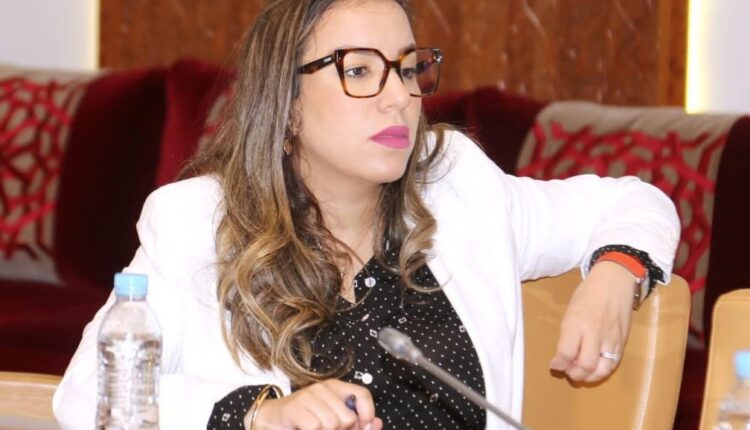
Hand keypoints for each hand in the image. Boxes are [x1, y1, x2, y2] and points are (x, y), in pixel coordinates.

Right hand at [247, 379, 383, 429]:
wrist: (271, 422)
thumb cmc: (304, 422)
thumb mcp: (333, 423)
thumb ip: (357, 425)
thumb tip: (378, 423)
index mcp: (336, 388)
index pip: (362, 395)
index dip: (367, 414)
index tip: (364, 427)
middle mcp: (323, 388)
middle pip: (347, 417)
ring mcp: (308, 396)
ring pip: (332, 424)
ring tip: (313, 429)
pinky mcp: (295, 408)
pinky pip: (315, 426)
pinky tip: (303, 429)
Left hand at [549, 261, 635, 381]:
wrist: (615, 282)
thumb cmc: (587, 293)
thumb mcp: (570, 311)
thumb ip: (567, 334)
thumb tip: (563, 356)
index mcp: (577, 322)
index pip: (566, 352)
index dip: (558, 364)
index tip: (554, 365)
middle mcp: (595, 332)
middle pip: (586, 365)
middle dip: (574, 374)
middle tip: (568, 371)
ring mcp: (611, 338)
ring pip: (602, 369)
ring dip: (589, 377)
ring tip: (582, 374)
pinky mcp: (623, 342)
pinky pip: (614, 364)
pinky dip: (602, 371)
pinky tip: (595, 368)